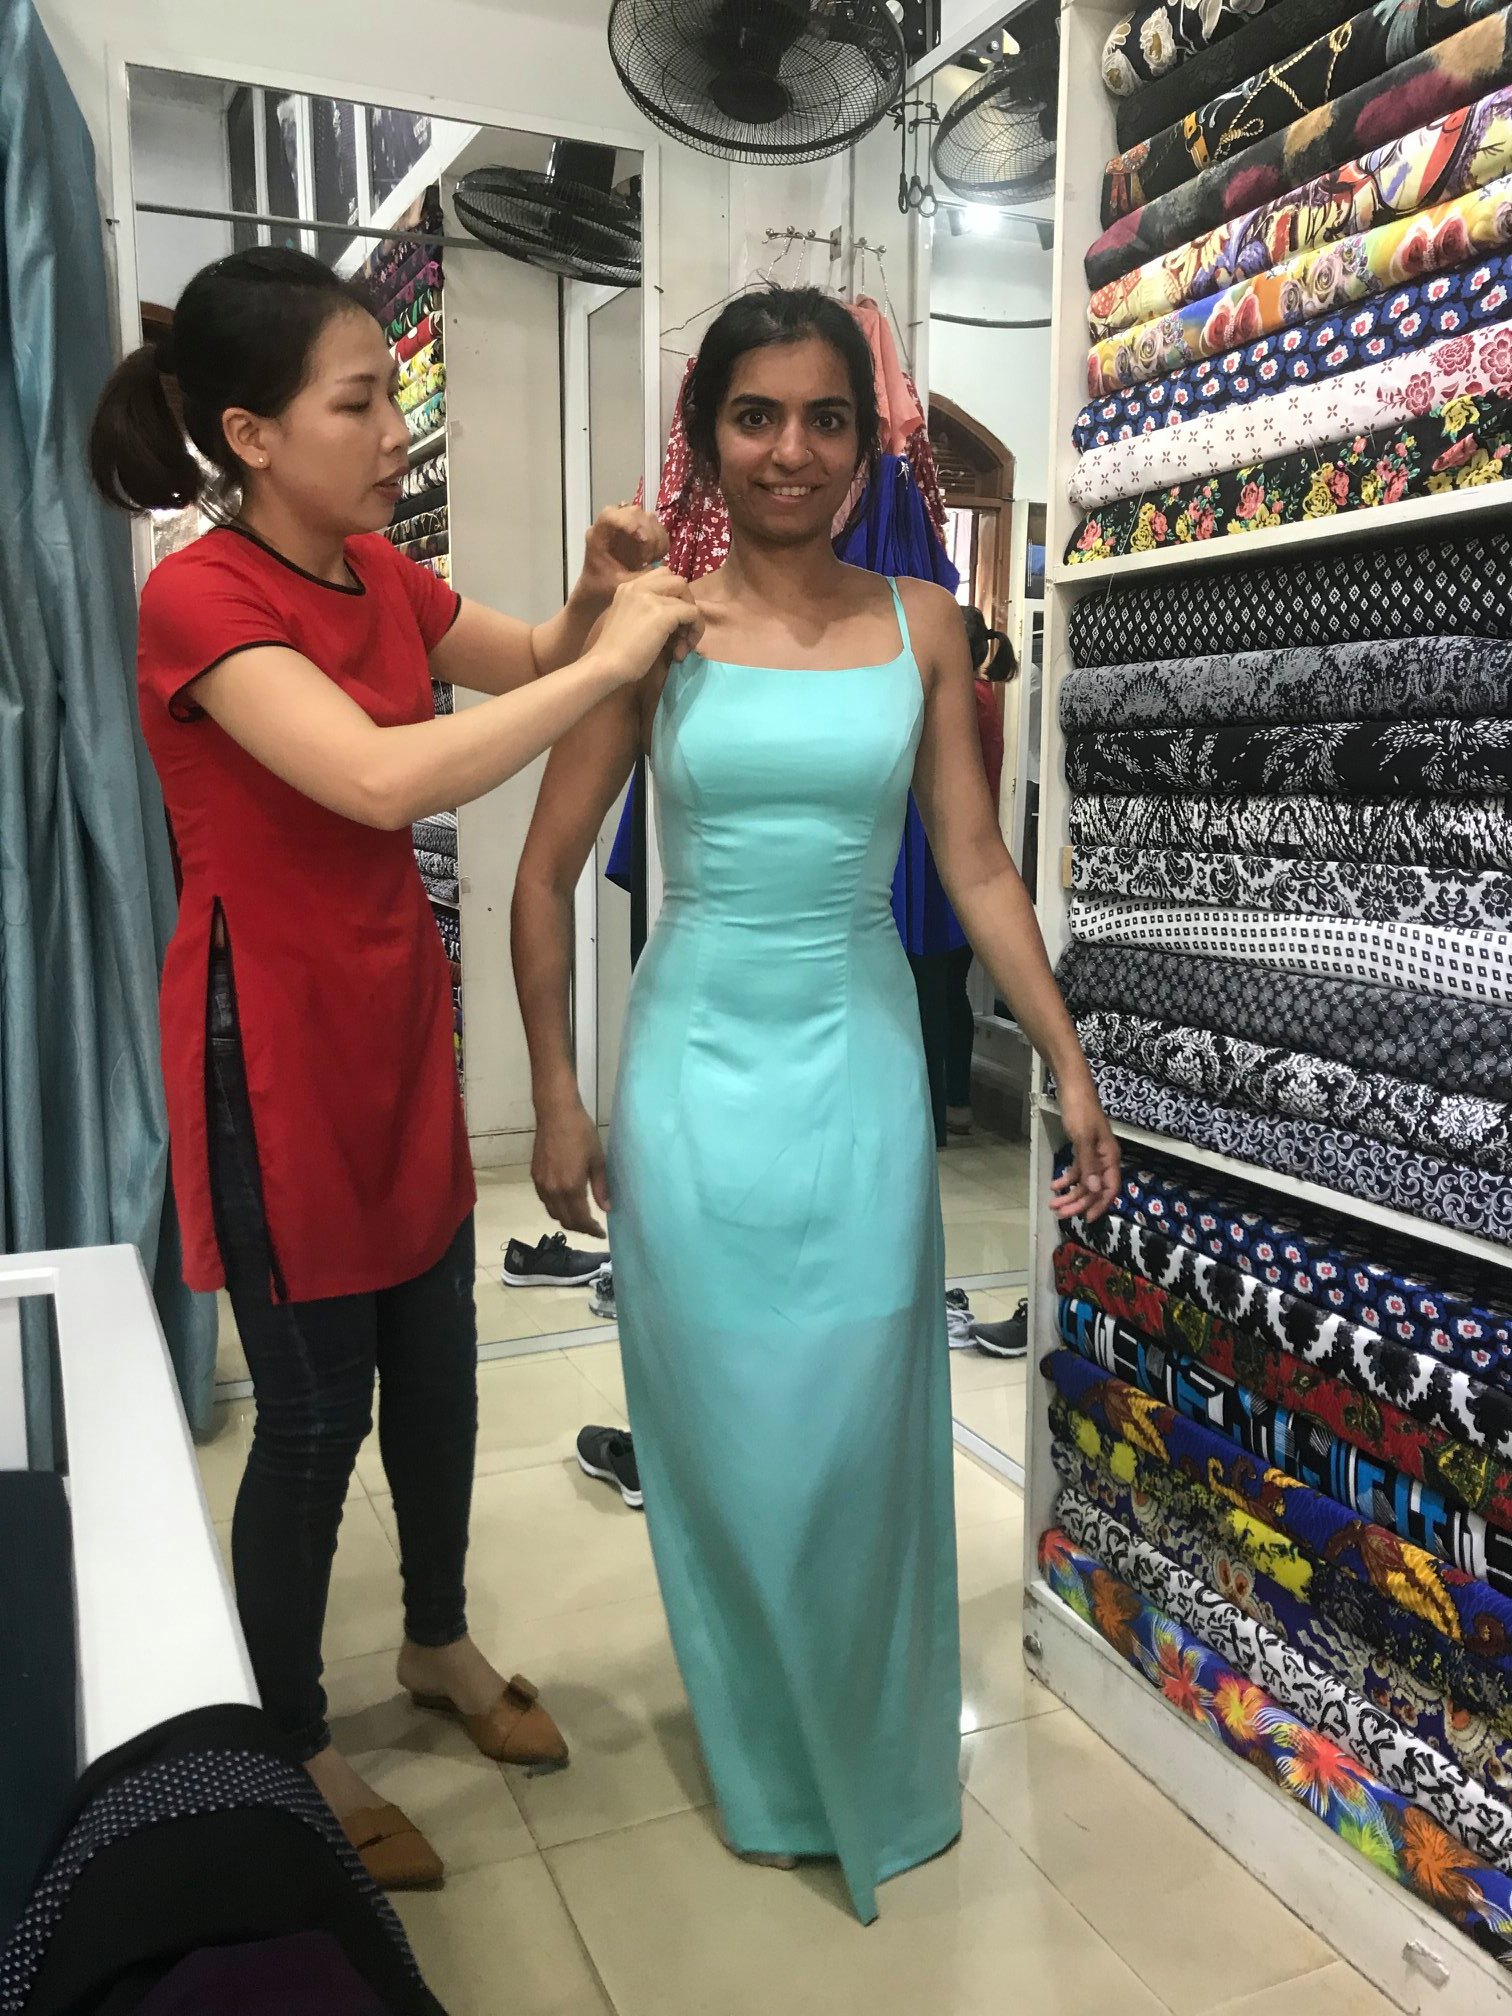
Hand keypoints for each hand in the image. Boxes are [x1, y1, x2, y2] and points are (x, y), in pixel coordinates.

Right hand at [532, 1097, 610, 1236]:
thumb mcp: (597, 1160)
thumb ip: (601, 1187)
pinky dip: (556, 1207)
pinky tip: (565, 1201)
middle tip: (592, 1227)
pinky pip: (545, 1200)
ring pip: (552, 1212)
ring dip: (566, 1219)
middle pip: (564, 1220)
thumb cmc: (581, 1133)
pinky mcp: (535, 1176)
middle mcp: (553, 1190)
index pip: (580, 1219)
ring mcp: (542, 1184)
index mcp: (571, 1187)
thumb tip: (606, 1208)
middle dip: (579, 1228)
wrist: (556, 1113)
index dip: (591, 1230)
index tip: (601, 1233)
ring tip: (580, 1216)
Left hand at [576, 505, 668, 606]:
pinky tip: (655, 557)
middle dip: (648, 533)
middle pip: (634, 513)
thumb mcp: (620, 586)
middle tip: (648, 559)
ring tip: (652, 559)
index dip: (628, 521)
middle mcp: (611, 525)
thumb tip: (659, 567)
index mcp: (597, 535)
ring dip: (657, 538)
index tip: (642, 540)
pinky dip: (661, 541)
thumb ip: (638, 576)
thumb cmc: (602, 588)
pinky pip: (656, 528)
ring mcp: (625, 525)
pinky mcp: (638, 530)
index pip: (610, 515)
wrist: (598, 590)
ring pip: (648, 518)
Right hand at [594, 569, 702, 684]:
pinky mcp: (662, 614)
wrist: (606, 664)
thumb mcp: (628, 618)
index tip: (670, 623)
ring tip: (681, 645)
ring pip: (688, 597)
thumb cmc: (614, 651)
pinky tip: (682, 650)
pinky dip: (695, 631)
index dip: (673, 597)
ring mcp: (651, 598)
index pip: (662, 576)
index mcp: (628, 586)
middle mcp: (639, 586)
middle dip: (686, 603)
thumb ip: (646, 608)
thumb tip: (675, 614)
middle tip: (681, 630)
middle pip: (678, 580)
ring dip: (692, 620)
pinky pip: (693, 613)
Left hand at [1050, 1078, 1120, 1223]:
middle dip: (1078, 1202)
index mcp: (1110, 1157)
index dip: (1100, 1205)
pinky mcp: (1082, 1149)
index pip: (1110, 1188)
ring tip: (1053, 1205)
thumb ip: (1089, 1165)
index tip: (1086, 1219)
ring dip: (1070, 1194)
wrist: (1073, 1088)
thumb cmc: (1080, 1111)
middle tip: (1060, 1214)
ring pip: (1084, 1182)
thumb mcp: (1083, 1138)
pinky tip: (1054, 1186)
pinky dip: (1067, 1179)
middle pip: (1094, 1188)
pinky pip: (1078, 1170)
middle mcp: (1104, 1158)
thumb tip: (1094, 1191)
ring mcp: (1093, 1154)